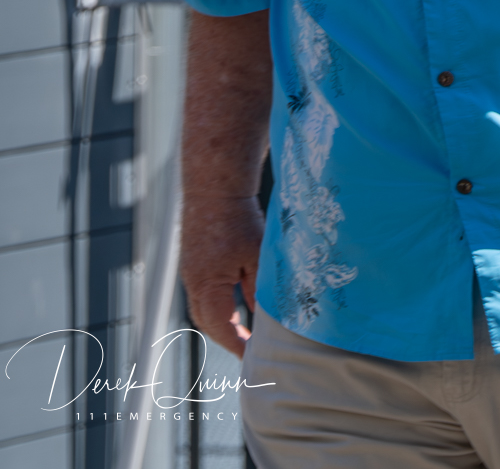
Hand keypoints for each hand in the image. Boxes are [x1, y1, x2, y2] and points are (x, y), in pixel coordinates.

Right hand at [181, 195, 263, 357]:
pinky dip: (218, 305)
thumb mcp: (256, 257)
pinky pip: (204, 294)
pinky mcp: (194, 263)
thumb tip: (263, 317)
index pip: (221, 326)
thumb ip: (258, 289)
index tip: (251, 357)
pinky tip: (235, 305)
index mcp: (207, 285)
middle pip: (208, 322)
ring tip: (244, 332)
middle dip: (228, 338)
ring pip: (204, 309)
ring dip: (222, 322)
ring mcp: (191, 273)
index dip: (237, 344)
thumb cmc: (237, 219)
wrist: (214, 189)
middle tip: (249, 349)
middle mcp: (194, 283)